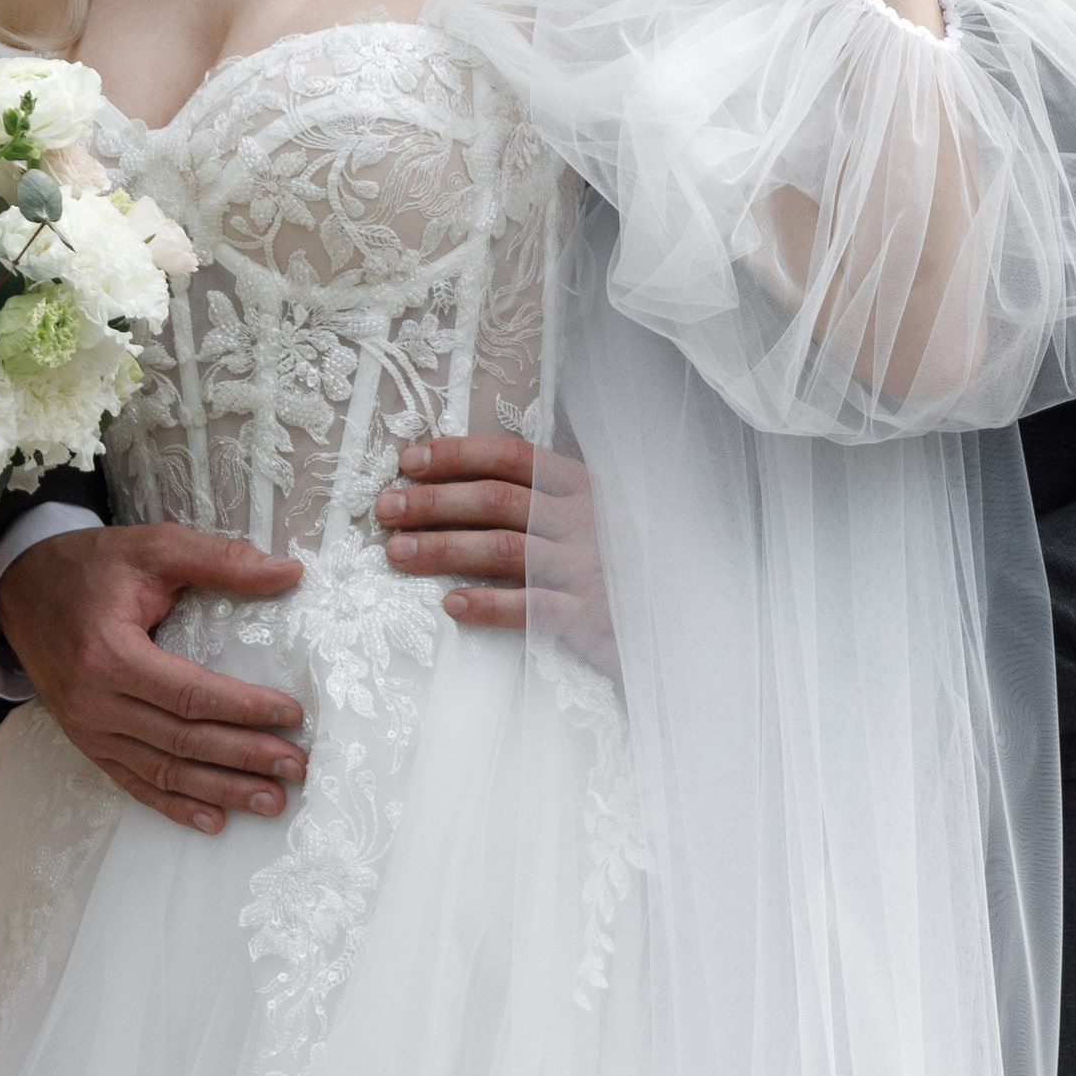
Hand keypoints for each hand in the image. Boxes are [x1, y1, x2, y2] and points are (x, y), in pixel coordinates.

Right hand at [0, 525, 306, 834]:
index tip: (292, 714)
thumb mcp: (155, 546)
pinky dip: (175, 806)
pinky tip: (214, 820)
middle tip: (295, 767)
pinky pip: (133, 782)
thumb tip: (289, 572)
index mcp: (109, 653)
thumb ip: (221, 560)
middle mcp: (94, 701)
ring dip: (220, 790)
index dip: (243, 708)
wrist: (23, 589)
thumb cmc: (94, 566)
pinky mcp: (87, 742)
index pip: (189, 693)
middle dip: (244, 757)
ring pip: (162, 771)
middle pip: (181, 740)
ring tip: (271, 800)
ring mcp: (87, 729)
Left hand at [376, 433, 617, 677]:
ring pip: (504, 549)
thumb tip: (469, 487)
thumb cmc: (629, 565)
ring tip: (396, 553)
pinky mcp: (593, 618)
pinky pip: (533, 609)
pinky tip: (451, 606)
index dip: (457, 455)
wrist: (689, 620)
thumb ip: (550, 499)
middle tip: (386, 508)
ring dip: (444, 548)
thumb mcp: (600, 516)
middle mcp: (585, 519)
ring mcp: (589, 568)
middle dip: (434, 501)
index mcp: (585, 486)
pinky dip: (489, 606)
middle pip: (496, 499)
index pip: (512, 458)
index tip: (408, 461)